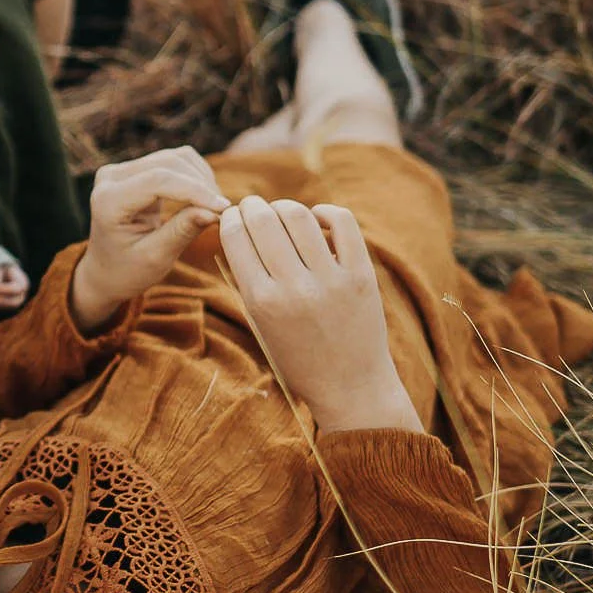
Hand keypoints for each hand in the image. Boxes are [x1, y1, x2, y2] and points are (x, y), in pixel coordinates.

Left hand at [67, 147, 229, 333]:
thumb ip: (182, 231)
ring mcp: (121, 170)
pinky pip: (174, 161)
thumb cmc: (128, 270)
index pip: (158, 181)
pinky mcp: (135, 169)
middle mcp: (110, 178)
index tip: (224, 208)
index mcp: (108, 201)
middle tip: (222, 212)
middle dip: (201, 185)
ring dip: (201, 179)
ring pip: (175, 158)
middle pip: (168, 164)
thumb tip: (216, 212)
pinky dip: (195, 176)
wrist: (106, 270)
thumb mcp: (155, 258)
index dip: (195, 191)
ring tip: (214, 207)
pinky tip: (203, 199)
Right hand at [217, 198, 420, 433]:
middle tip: (253, 206)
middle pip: (265, 220)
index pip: (236, 237)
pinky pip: (343, 223)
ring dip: (285, 206)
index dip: (231, 218)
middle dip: (253, 206)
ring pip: (300, 216)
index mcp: (262, 301)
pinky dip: (325, 212)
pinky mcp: (361, 275)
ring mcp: (331, 280)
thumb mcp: (261, 324)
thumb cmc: (298, 358)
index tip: (233, 216)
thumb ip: (249, 279)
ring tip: (282, 212)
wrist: (350, 386)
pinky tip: (317, 218)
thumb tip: (241, 230)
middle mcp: (294, 288)